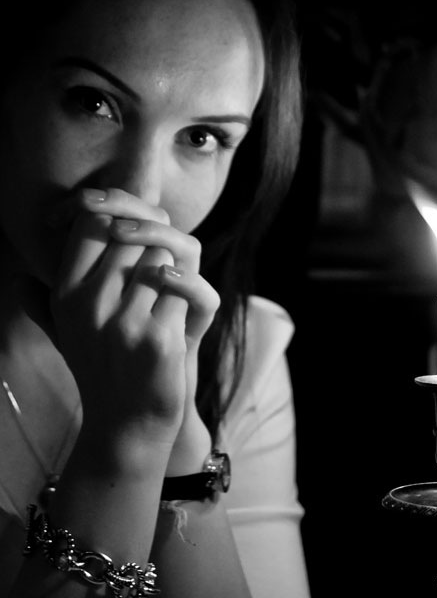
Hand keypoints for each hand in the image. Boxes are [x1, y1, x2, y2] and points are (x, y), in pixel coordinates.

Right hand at [22, 188, 218, 468]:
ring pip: (164, 255)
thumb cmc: (104, 363)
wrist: (128, 423)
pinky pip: (185, 287)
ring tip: (161, 306)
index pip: (92, 222)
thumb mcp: (70, 324)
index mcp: (65, 293)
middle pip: (134, 233)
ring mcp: (124, 323)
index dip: (122, 217)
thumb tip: (43, 253)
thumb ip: (62, 284)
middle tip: (156, 276)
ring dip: (173, 272)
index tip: (136, 234)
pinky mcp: (159, 339)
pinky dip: (189, 297)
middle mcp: (89, 305)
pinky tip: (177, 322)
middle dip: (153, 246)